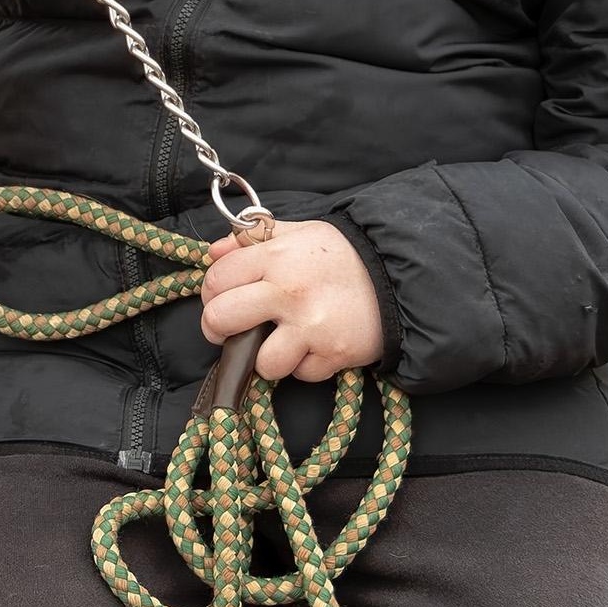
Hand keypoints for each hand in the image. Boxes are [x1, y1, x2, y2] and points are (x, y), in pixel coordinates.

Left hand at [199, 220, 383, 382]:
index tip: (218, 299)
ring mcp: (310, 326)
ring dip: (267, 357)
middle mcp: (287, 291)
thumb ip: (253, 238)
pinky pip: (301, 373)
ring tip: (279, 342)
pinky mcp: (333, 354)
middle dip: (217, 330)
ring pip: (261, 361)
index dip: (210, 293)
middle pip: (221, 319)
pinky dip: (304, 365)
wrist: (397, 277)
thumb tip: (214, 252)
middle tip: (228, 331)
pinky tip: (314, 346)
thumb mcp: (298, 233)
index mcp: (274, 256)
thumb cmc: (342, 255)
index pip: (216, 279)